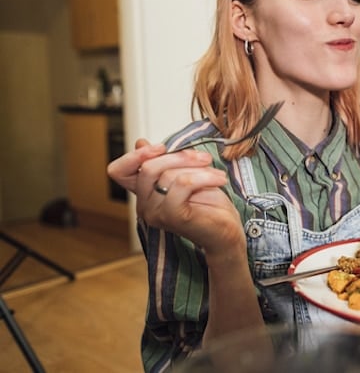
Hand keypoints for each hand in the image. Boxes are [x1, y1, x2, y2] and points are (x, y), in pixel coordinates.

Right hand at [108, 138, 242, 256]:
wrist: (226, 231)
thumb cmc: (209, 204)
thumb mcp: (185, 174)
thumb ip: (164, 161)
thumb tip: (140, 142)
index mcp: (144, 193)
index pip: (118, 171)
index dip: (134, 155)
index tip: (161, 147)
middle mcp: (145, 205)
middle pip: (148, 167)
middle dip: (180, 156)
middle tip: (205, 158)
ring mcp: (156, 213)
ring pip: (168, 174)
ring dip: (199, 168)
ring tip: (217, 175)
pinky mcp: (173, 216)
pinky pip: (182, 183)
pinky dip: (204, 176)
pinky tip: (219, 180)